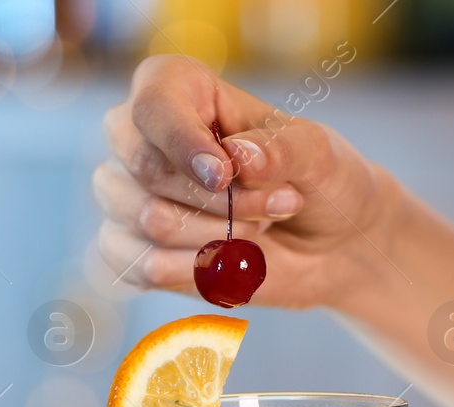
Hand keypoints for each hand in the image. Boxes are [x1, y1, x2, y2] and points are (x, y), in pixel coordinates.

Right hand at [94, 55, 392, 307]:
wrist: (326, 246)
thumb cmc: (316, 182)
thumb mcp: (317, 154)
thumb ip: (282, 149)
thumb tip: (238, 156)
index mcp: (176, 88)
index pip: (153, 105)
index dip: (184, 142)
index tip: (225, 175)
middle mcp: (138, 136)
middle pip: (146, 168)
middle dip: (222, 200)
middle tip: (281, 204)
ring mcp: (127, 195)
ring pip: (150, 220)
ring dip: (218, 236)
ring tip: (258, 230)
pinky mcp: (131, 250)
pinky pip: (143, 266)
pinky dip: (198, 270)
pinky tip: (228, 260)